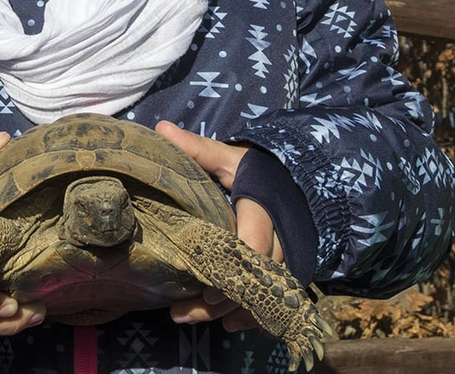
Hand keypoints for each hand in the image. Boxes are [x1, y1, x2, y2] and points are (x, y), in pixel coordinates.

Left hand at [155, 121, 283, 332]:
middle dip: (222, 297)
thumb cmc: (255, 172)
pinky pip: (272, 299)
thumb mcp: (229, 158)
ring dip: (228, 310)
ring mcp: (285, 257)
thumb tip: (161, 130)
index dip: (233, 263)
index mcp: (263, 206)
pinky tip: (227, 325)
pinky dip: (251, 316)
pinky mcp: (282, 273)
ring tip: (189, 318)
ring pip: (262, 292)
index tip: (206, 284)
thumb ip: (198, 149)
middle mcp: (280, 236)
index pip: (255, 239)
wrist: (293, 186)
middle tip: (182, 311)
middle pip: (255, 275)